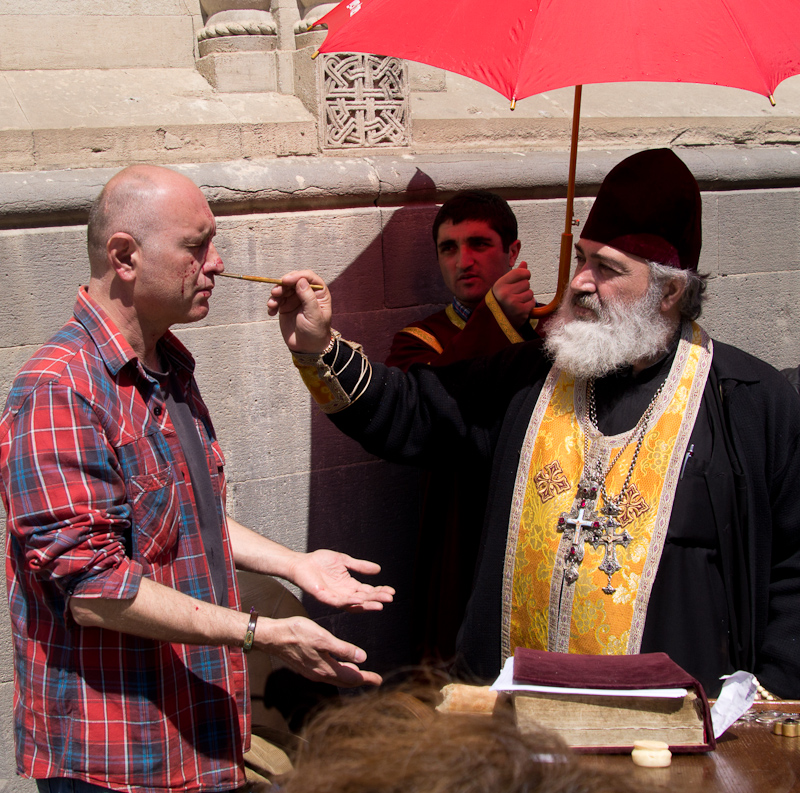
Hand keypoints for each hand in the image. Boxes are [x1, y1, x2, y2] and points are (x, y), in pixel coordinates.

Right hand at [258, 615, 381, 686]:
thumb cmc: (297, 633)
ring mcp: (312, 672)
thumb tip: (362, 658)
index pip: (352, 678)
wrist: (274, 637)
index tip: (379, 681)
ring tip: (361, 673)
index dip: (367, 679)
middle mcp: (320, 674)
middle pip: (345, 681)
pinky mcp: (307, 667)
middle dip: (361, 680)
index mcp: (326, 669)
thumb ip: (343, 649)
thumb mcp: (323, 638)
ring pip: (337, 677)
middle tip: (374, 680)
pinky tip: (341, 665)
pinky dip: (339, 672)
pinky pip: (328, 673)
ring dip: (350, 676)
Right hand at [266, 270, 331, 352]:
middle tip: (275, 292)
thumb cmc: (315, 331)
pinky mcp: (285, 306)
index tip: (285, 280)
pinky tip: (271, 312)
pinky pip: (276, 300)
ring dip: (275, 295)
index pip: (308, 277)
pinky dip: (272, 304)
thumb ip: (308, 298)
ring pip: (283, 289)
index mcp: (318, 293)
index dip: (297, 276)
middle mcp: (306, 293)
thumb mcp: (314, 315)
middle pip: (293, 281)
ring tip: (272, 305)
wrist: (306, 347)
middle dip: (282, 285)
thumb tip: (301, 280)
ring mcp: (295, 299)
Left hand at [290, 549, 394, 611]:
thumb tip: (378, 570)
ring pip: (354, 604)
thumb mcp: (344, 561)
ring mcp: (334, 597)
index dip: (379, 591)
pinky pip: (339, 602)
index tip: (391, 591)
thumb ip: (360, 566)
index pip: (367, 591)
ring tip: (379, 604)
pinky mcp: (324, 597)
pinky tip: (359, 599)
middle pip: (364, 599)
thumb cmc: (320, 561)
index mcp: (349, 585)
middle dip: (377, 599)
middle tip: (390, 598)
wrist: (302, 563)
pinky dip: (349, 601)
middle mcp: (344, 593)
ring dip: (367, 604)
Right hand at [492, 265, 534, 327]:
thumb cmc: (501, 300)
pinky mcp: (521, 312)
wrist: (496, 322)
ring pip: (530, 293)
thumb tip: (525, 263)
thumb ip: (515, 274)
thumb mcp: (504, 286)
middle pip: (526, 283)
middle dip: (524, 288)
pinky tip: (520, 308)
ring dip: (527, 297)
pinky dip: (529, 305)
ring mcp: (513, 303)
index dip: (525, 274)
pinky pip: (532, 302)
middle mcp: (505, 293)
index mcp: (499, 284)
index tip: (523, 278)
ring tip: (517, 302)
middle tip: (515, 295)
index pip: (520, 272)